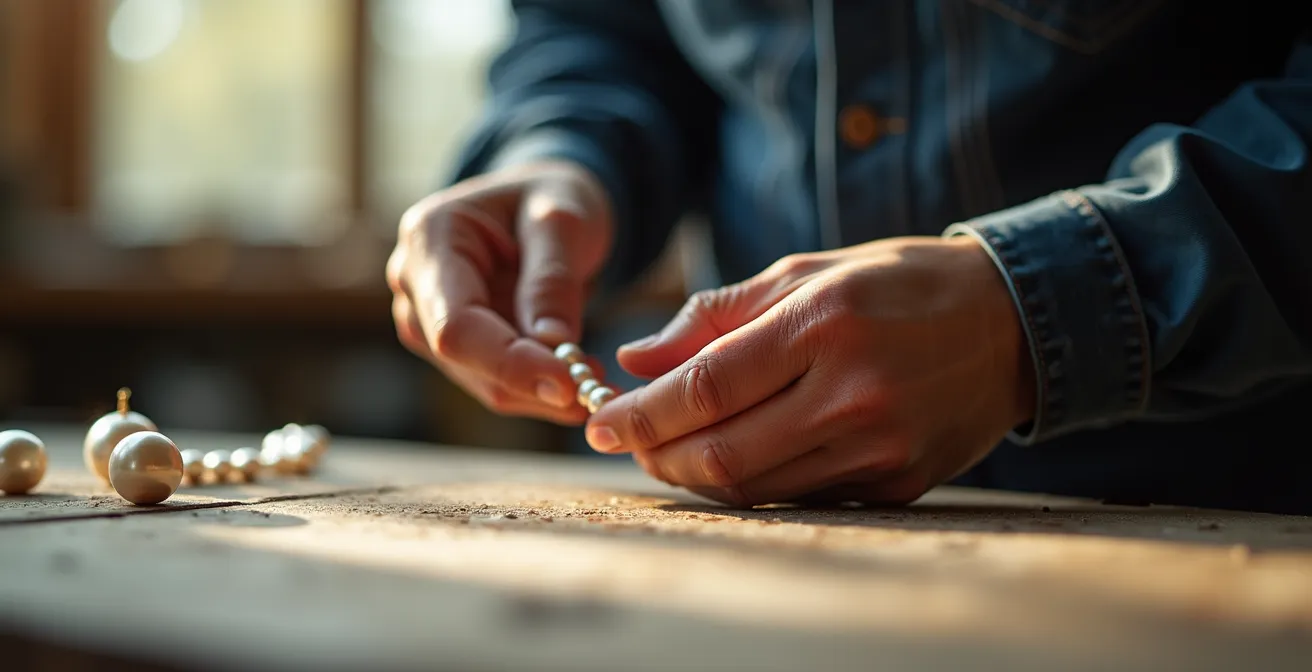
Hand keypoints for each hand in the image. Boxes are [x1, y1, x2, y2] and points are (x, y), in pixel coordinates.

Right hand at [387, 160, 612, 423]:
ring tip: (596, 375)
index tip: (568, 383)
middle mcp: (414, 283)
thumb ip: (553, 279)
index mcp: (429, 238)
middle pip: (465, 360)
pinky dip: (540, 387)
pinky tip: (577, 372)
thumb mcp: (564, 219)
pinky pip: (498, 382)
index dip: (508, 362)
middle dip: (532, 381)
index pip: (455, 325)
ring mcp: (428, 319)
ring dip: (542, 391)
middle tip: (598, 389)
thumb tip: (552, 344)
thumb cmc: (551, 198)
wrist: (542, 204)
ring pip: (483, 381)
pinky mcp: (454, 346)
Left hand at [584, 236, 1035, 505]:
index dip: (643, 413)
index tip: (598, 422)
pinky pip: (801, 495)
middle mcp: (853, 392)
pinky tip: (737, 456)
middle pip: (722, 452)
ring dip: (698, 474)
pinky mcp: (899, 481)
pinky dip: (755, 482)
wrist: (1012, 324)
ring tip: (671, 449)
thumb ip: (715, 314)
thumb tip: (635, 357)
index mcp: (824, 325)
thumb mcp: (807, 273)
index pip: (706, 387)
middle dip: (658, 454)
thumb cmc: (898, 284)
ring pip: (756, 486)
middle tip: (626, 442)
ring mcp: (880, 446)